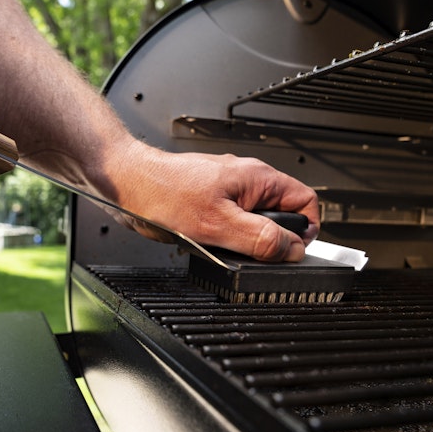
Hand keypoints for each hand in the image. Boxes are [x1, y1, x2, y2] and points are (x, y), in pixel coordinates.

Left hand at [112, 141, 319, 261]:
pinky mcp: (208, 202)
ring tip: (222, 245)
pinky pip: (230, 224)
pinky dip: (224, 238)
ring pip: (253, 222)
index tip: (293, 250)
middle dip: (270, 238)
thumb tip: (292, 249)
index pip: (305, 201)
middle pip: (280, 215)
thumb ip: (260, 237)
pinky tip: (206, 242)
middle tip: (252, 253)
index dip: (306, 230)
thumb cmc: (163, 193)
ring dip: (243, 240)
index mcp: (257, 178)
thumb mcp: (219, 224)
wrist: (126, 185)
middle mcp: (245, 181)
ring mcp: (226, 191)